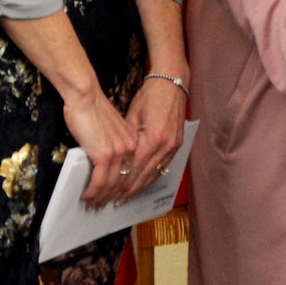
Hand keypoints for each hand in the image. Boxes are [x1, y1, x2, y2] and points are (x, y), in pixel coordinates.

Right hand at [62, 87, 137, 208]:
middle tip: (100, 206)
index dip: (123, 188)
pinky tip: (86, 196)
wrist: (86, 97)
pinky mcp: (105, 154)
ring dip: (100, 197)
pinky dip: (92, 191)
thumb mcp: (109, 130)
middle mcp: (130, 148)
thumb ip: (112, 145)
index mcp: (133, 142)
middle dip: (111, 196)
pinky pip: (99, 181)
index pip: (132, 172)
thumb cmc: (93, 110)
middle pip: (123, 181)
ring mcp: (119, 152)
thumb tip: (106, 162)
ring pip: (111, 184)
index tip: (115, 198)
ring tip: (91, 204)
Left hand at [121, 76, 186, 201]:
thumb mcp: (131, 118)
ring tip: (126, 196)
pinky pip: (163, 167)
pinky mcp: (177, 144)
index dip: (119, 183)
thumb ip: (126, 141)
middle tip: (114, 200)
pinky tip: (142, 183)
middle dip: (128, 190)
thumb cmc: (149, 97)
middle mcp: (165, 145)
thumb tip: (113, 161)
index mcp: (152, 138)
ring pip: (155, 174)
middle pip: (144, 176)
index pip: (133, 169)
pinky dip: (151, 177)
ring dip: (140, 187)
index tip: (108, 192)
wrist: (172, 84)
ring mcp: (174, 146)